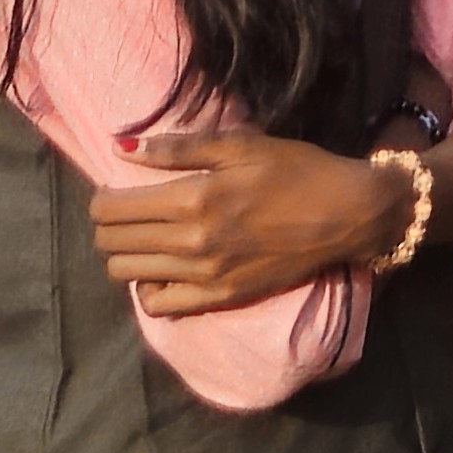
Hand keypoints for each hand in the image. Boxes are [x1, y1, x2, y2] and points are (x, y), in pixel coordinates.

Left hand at [92, 127, 408, 312]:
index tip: (118, 191)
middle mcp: (192, 241)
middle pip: (111, 242)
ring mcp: (206, 274)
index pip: (109, 209)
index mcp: (192, 198)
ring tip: (145, 240)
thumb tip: (121, 147)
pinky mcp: (223, 296)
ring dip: (124, 255)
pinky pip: (160, 305)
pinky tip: (163, 271)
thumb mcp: (240, 146)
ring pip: (126, 273)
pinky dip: (149, 288)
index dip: (102, 199)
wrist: (350, 214)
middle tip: (128, 214)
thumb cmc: (298, 171)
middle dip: (108, 226)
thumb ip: (177, 148)